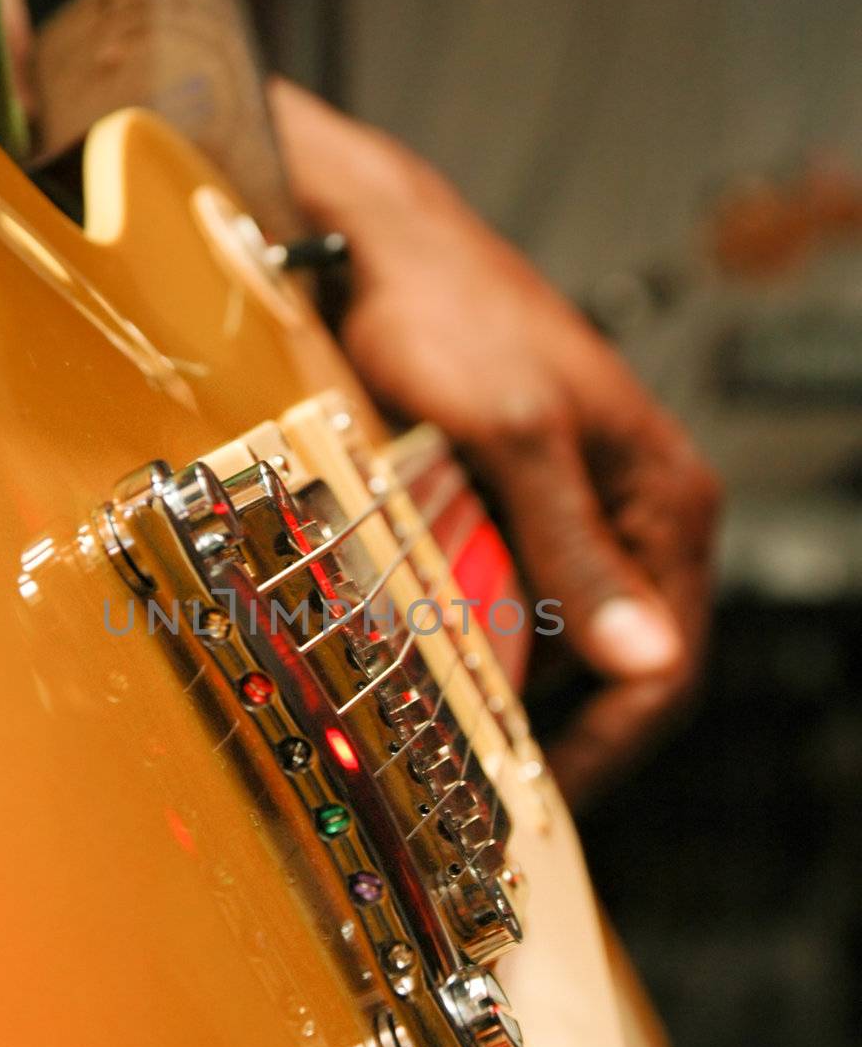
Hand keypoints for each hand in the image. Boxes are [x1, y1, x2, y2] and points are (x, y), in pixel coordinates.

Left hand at [270, 79, 721, 804]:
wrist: (379, 247)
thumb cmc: (453, 318)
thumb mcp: (515, 436)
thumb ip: (577, 550)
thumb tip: (647, 661)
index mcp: (664, 498)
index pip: (667, 663)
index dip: (609, 746)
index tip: (540, 799)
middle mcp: (632, 514)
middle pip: (616, 662)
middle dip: (554, 723)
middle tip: (474, 776)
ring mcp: (573, 513)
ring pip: (559, 637)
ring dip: (506, 681)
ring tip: (438, 723)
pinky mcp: (517, 507)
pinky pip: (513, 598)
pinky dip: (475, 633)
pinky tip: (426, 654)